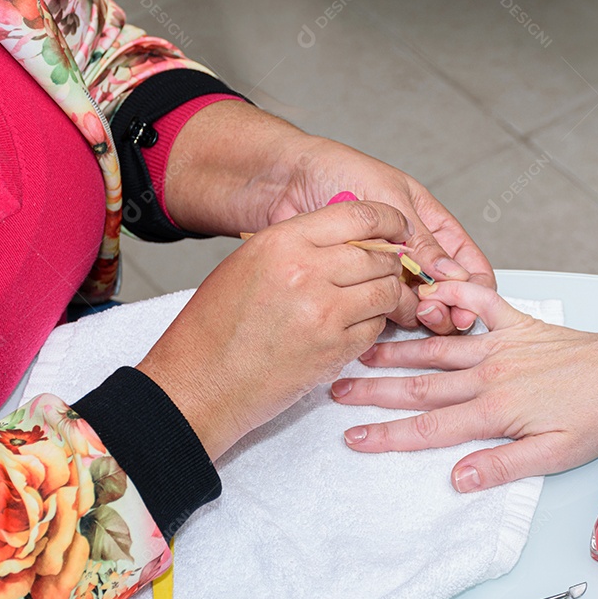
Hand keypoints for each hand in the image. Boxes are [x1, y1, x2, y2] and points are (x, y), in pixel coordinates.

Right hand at [137, 201, 409, 460]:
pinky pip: (375, 328)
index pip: (359, 215)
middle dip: (388, 264)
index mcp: (283, 242)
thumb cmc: (215, 325)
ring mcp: (324, 314)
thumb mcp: (248, 263)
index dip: (388, 220)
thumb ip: (299, 245)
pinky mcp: (334, 351)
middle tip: (382, 272)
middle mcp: (307, 272)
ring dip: (383, 296)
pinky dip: (371, 327)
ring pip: (385, 292)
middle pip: (379, 256)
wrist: (200, 383)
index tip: (396, 228)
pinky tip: (348, 329)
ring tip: (363, 302)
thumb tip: (348, 235)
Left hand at [163, 102, 493, 333]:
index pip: (467, 263)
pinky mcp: (353, 286)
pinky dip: (381, 317)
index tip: (467, 306)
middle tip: (431, 311)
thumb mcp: (389, 199)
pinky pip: (376, 309)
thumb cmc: (335, 171)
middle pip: (444, 292)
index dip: (474, 288)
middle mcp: (410, 251)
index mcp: (429, 223)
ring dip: (414, 314)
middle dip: (445, 306)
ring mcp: (382, 271)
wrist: (282, 180)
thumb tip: (454, 274)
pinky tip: (379, 317)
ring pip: (412, 305)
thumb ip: (422, 239)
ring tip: (408, 313)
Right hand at [331, 282, 597, 491]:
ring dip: (398, 350)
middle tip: (336, 390)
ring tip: (363, 350)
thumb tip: (456, 477)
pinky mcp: (517, 323)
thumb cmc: (597, 415)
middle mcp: (490, 374)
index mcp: (495, 410)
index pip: (430, 428)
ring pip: (438, 348)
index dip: (388, 435)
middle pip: (421, 386)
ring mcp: (501, 345)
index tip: (354, 437)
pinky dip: (456, 289)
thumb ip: (503, 464)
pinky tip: (429, 285)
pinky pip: (481, 301)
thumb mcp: (555, 454)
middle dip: (375, 392)